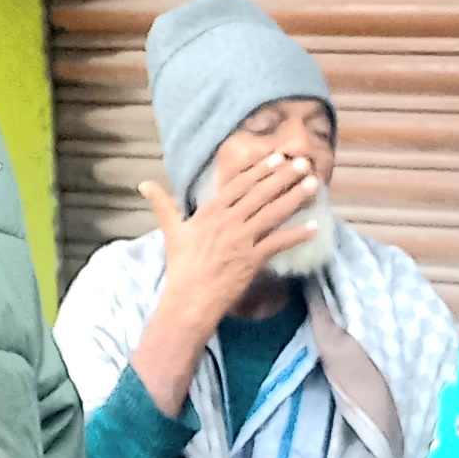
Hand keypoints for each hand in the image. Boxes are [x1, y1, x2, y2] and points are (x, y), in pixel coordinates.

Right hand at [139, 138, 326, 346]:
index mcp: (211, 212)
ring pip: (273, 213)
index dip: (260, 170)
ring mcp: (241, 239)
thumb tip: (144, 184)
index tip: (277, 158)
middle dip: (284, 176)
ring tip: (314, 185)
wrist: (188, 300)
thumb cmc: (180, 267)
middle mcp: (228, 221)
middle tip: (304, 163)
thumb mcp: (171, 231)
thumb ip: (163, 205)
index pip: (239, 184)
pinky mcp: (252, 260)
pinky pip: (279, 243)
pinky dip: (297, 235)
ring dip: (295, 197)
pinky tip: (314, 227)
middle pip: (261, 193)